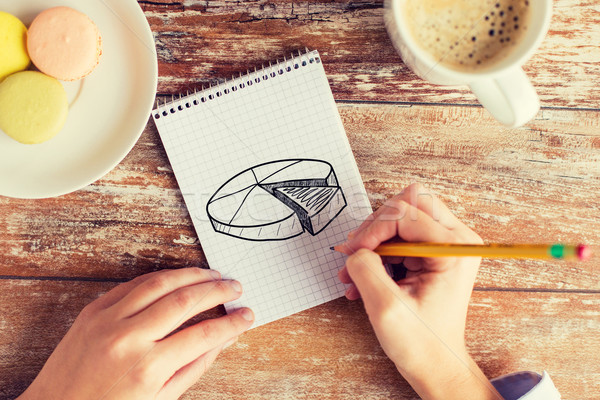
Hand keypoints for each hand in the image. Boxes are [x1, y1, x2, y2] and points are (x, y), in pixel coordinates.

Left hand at [18, 268, 253, 399]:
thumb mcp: (160, 399)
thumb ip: (195, 366)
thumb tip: (225, 338)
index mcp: (148, 369)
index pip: (204, 335)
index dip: (232, 322)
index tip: (247, 315)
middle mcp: (129, 339)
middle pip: (186, 300)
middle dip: (218, 290)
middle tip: (236, 288)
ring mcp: (108, 320)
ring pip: (161, 282)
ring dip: (193, 275)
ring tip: (213, 276)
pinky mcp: (94, 309)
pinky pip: (134, 284)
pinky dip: (161, 277)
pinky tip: (178, 278)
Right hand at [337, 184, 500, 399]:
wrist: (435, 365)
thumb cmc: (421, 344)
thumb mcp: (386, 307)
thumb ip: (365, 268)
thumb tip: (355, 248)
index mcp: (454, 249)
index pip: (406, 213)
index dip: (373, 229)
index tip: (353, 253)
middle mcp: (456, 240)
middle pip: (408, 203)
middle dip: (375, 227)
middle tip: (355, 254)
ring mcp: (446, 245)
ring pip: (401, 217)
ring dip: (373, 242)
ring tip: (354, 272)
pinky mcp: (434, 253)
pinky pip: (399, 236)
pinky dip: (377, 253)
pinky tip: (362, 278)